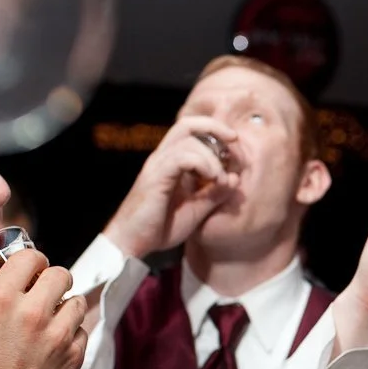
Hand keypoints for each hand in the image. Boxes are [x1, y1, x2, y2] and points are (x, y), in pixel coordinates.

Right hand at [0, 249, 87, 368]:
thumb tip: (15, 293)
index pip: (30, 256)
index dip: (34, 262)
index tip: (33, 271)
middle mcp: (31, 313)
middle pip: (61, 274)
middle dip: (54, 282)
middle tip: (45, 296)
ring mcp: (57, 335)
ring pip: (77, 301)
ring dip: (66, 309)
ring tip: (51, 324)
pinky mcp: (74, 358)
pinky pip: (83, 332)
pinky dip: (72, 336)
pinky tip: (55, 350)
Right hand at [101, 117, 241, 257]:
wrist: (132, 243)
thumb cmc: (161, 228)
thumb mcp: (197, 210)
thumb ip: (215, 194)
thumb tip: (234, 178)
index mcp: (171, 162)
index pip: (191, 131)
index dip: (214, 131)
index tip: (234, 143)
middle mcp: (162, 158)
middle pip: (187, 125)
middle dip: (214, 127)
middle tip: (234, 140)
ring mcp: (157, 166)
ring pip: (188, 140)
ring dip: (212, 157)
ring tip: (220, 179)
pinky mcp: (155, 177)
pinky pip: (181, 158)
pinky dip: (203, 164)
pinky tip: (212, 180)